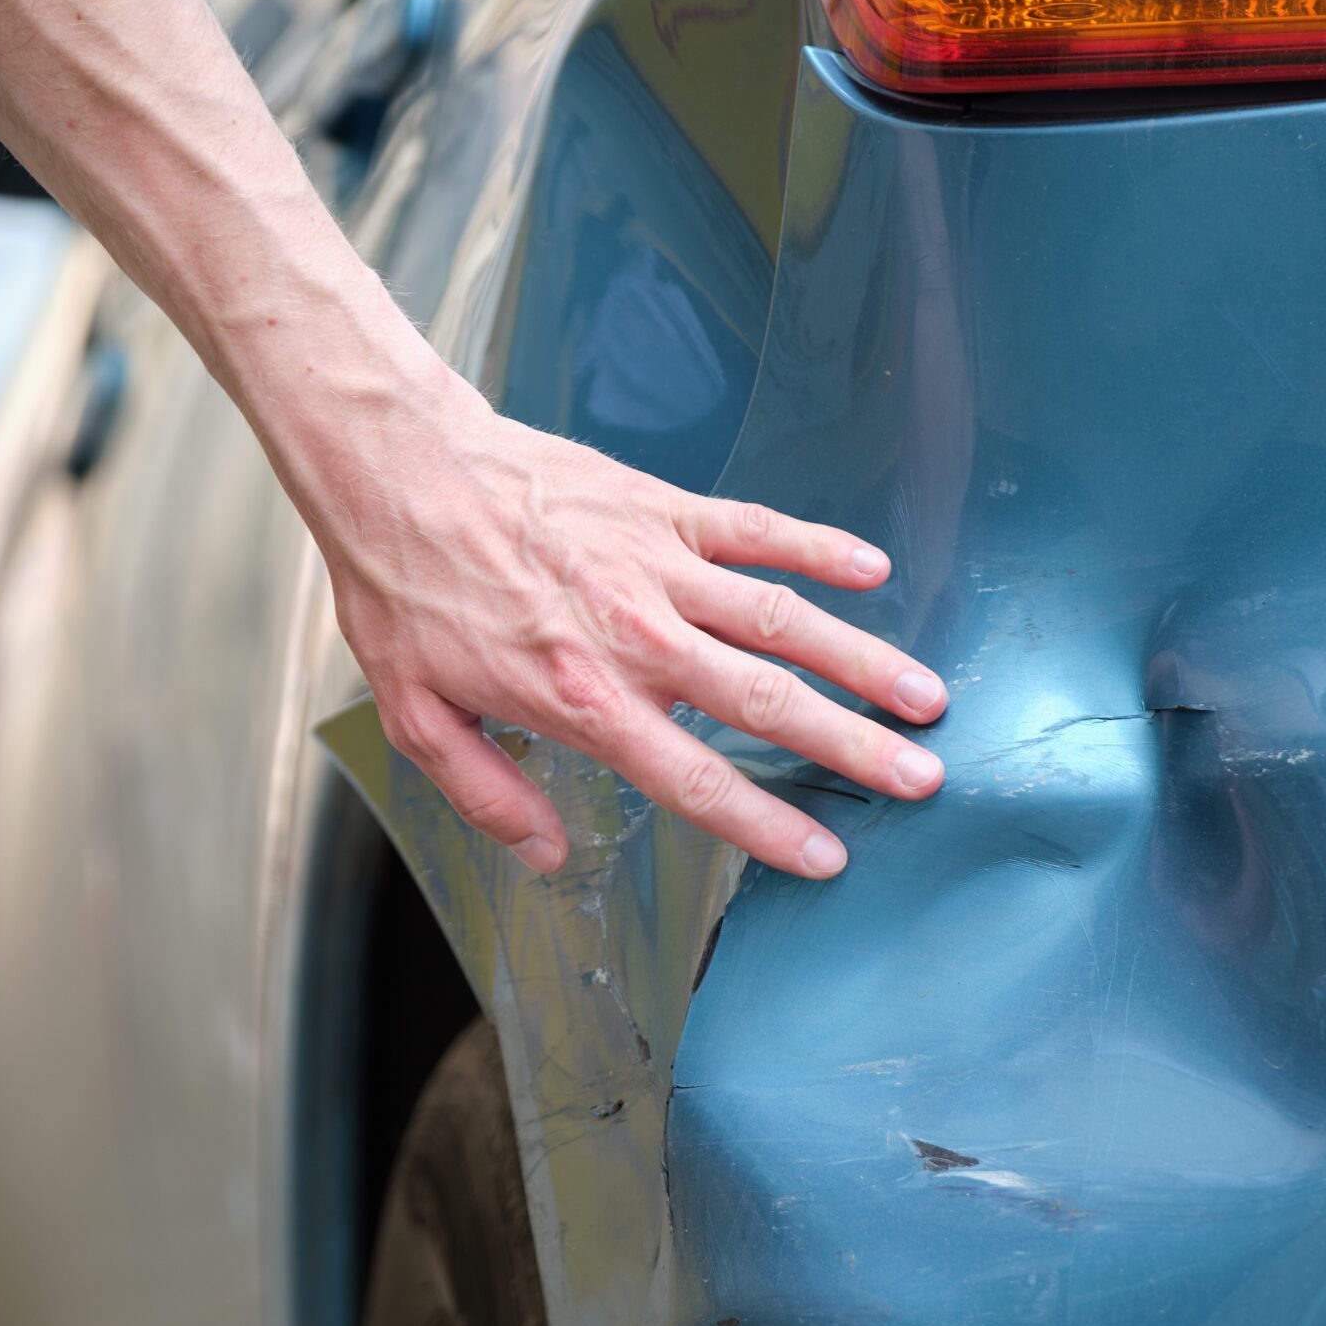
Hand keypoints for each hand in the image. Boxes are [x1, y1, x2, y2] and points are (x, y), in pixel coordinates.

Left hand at [317, 386, 948, 879]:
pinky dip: (820, 548)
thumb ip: (487, 795)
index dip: (769, 826)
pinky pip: (757, 530)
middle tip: (922, 778)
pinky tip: (873, 573)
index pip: (697, 781)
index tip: (828, 857)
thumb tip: (547, 857)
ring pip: (783, 620)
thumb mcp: (418, 716)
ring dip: (863, 659)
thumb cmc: (404, 591)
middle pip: (768, 705)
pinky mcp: (662, 509)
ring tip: (927, 696)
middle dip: (853, 747)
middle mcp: (637, 639)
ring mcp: (658, 567)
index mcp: (584, 701)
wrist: (399, 468)